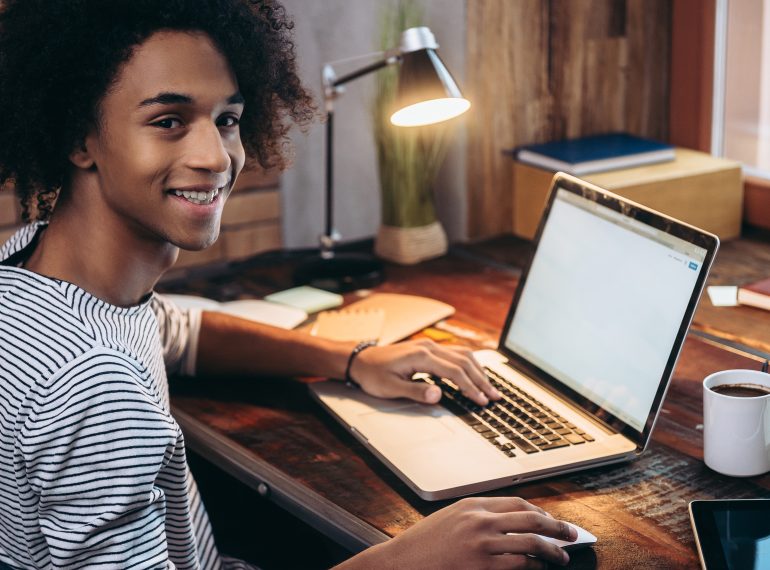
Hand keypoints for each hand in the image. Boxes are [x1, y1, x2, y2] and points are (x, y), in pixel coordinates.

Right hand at [340, 497, 575, 569]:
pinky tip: (541, 569)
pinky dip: (535, 567)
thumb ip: (478, 516)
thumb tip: (510, 522)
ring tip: (562, 557)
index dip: (541, 513)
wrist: (402, 562)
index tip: (552, 521)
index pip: (518, 503)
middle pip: (530, 519)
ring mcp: (482, 542)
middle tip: (572, 534)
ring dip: (552, 551)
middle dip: (556, 527)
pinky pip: (519, 564)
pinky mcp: (482, 565)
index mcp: (474, 504)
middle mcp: (481, 519)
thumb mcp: (452, 518)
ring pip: (530, 542)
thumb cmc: (425, 543)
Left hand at [349, 339, 500, 405]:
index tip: (482, 400)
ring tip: (489, 386)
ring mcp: (429, 345)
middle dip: (481, 380)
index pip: (455, 372)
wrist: (360, 359)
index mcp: (421, 356)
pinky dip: (469, 363)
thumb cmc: (374, 375)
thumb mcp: (391, 388)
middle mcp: (429, 347)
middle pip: (464, 361)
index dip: (471, 387)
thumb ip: (416, 391)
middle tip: (494, 396)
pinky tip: (474, 373)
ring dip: (478, 370)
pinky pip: (455, 352)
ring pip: (462, 354)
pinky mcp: (428, 347)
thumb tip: (439, 395)